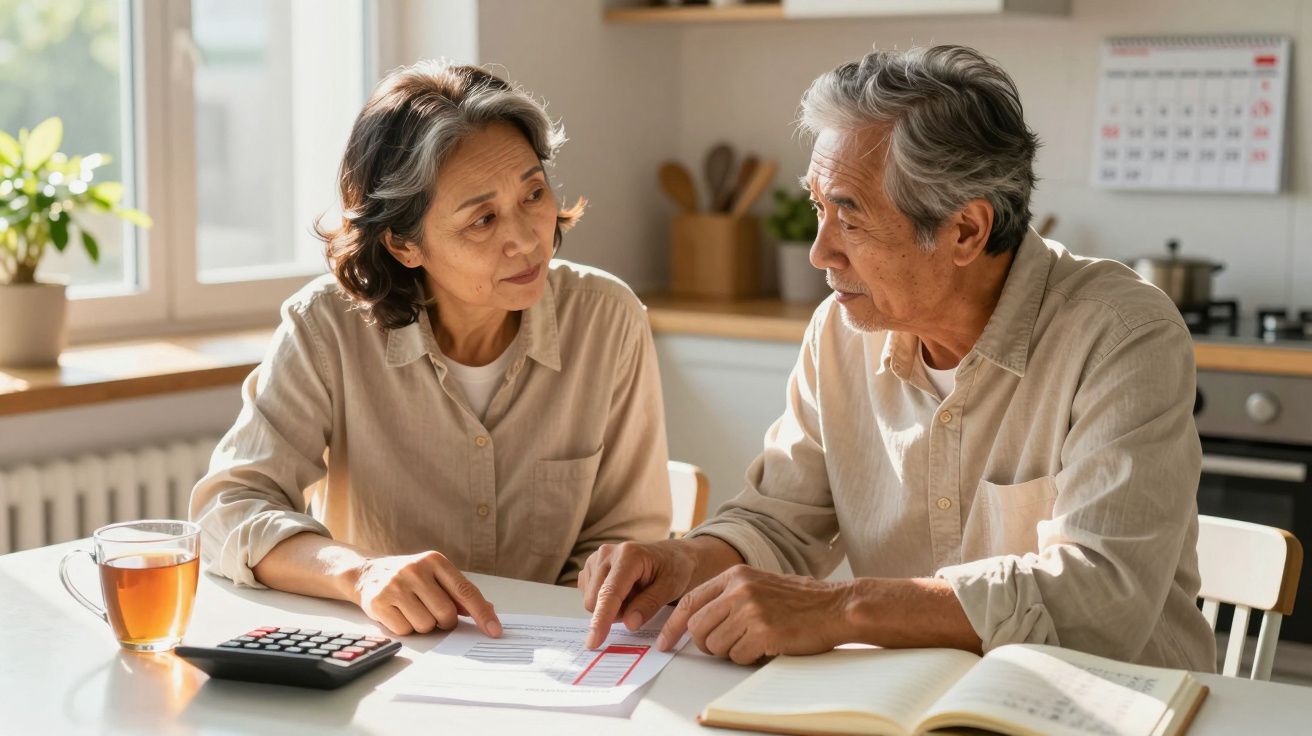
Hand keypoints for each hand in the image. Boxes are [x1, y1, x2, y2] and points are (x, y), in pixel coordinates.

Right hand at [349, 551, 501, 637]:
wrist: (367, 574)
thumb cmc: (410, 578)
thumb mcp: (435, 576)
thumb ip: (460, 593)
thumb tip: (488, 611)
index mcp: (435, 561)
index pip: (465, 591)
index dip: (482, 613)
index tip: (494, 630)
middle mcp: (415, 570)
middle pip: (446, 614)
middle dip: (444, 621)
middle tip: (432, 611)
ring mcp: (396, 585)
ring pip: (426, 625)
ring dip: (423, 625)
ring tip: (412, 609)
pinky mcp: (379, 602)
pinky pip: (405, 631)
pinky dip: (405, 628)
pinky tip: (398, 613)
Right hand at [579, 540, 695, 648]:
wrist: (673, 555)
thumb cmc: (674, 568)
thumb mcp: (671, 587)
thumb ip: (650, 604)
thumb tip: (630, 623)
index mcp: (628, 555)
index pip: (609, 592)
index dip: (601, 619)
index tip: (594, 641)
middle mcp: (607, 553)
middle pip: (595, 600)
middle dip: (615, 612)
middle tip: (640, 603)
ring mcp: (596, 558)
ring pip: (591, 600)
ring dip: (612, 607)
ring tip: (634, 594)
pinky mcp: (591, 566)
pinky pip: (590, 595)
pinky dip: (606, 601)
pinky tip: (623, 591)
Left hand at [656, 565, 849, 664]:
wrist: (836, 606)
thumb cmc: (800, 600)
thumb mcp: (759, 584)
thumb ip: (728, 596)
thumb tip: (697, 620)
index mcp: (735, 575)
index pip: (689, 601)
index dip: (673, 625)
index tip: (664, 642)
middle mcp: (739, 590)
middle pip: (697, 628)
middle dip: (706, 644)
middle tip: (726, 645)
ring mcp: (751, 610)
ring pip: (715, 646)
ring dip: (731, 652)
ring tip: (754, 641)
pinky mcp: (763, 632)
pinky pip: (738, 657)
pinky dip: (749, 658)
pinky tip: (767, 645)